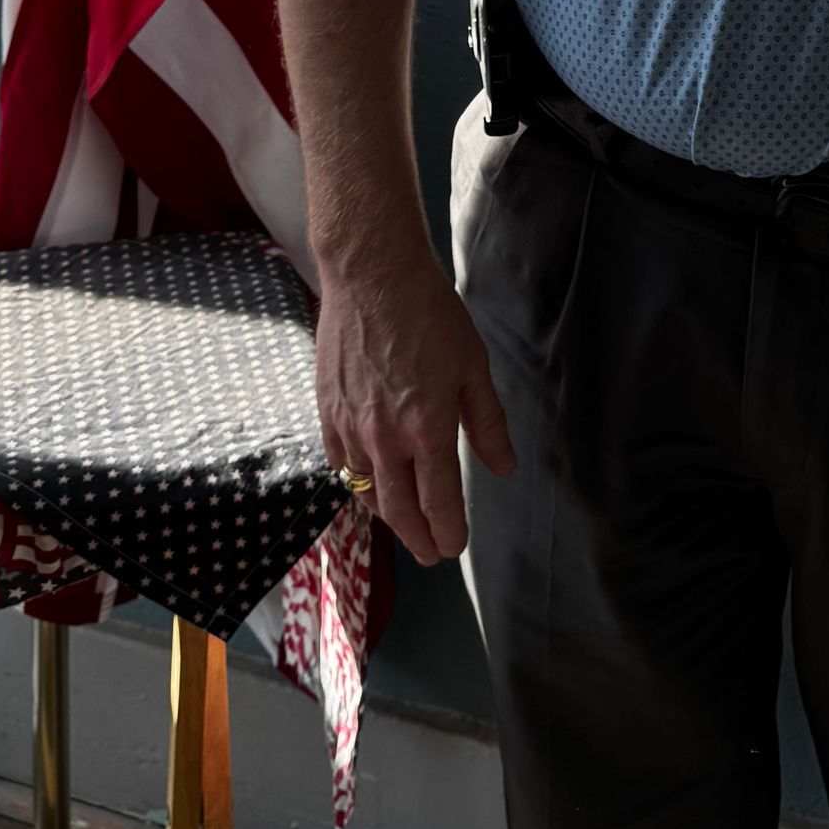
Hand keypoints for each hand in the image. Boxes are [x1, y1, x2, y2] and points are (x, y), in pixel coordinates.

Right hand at [315, 244, 515, 566]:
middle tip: (431, 554)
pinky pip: (338, 463)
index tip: (455, 547)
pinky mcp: (327, 411)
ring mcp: (350, 426)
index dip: (448, 532)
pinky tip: (367, 484)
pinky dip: (355, 482)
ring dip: (387, 515)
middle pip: (397, 510)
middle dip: (417, 539)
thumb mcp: (472, 366)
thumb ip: (486, 423)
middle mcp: (384, 437)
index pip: (437, 502)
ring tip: (404, 523)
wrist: (371, 274)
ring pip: (364, 491)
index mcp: (426, 428)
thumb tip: (502, 467)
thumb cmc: (429, 313)